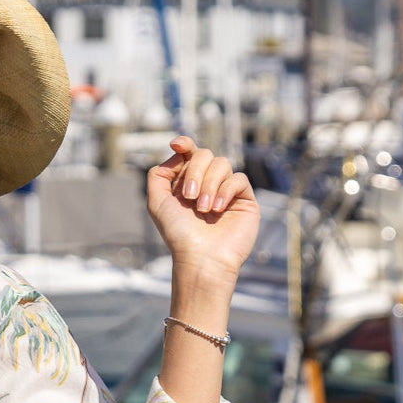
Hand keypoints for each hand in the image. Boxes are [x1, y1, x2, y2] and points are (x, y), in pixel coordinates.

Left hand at [146, 136, 259, 297]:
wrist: (201, 258)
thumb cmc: (179, 234)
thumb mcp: (157, 203)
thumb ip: (158, 176)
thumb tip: (178, 153)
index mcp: (187, 183)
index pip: (189, 154)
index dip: (185, 144)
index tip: (177, 144)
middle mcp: (207, 184)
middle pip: (204, 155)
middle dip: (194, 172)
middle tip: (189, 198)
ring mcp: (226, 190)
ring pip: (222, 163)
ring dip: (208, 184)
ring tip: (203, 209)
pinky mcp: (244, 198)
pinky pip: (238, 178)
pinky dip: (225, 191)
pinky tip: (217, 209)